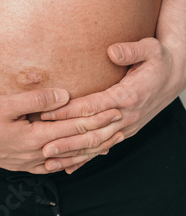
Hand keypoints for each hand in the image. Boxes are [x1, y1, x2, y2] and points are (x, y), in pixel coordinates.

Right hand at [0, 88, 122, 173]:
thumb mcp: (4, 103)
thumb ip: (36, 101)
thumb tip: (65, 96)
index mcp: (32, 138)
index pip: (72, 128)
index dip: (96, 120)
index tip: (115, 112)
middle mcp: (33, 155)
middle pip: (74, 146)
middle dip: (99, 137)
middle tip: (121, 128)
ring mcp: (25, 162)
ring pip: (65, 160)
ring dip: (87, 152)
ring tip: (106, 145)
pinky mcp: (18, 163)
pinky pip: (50, 166)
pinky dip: (68, 162)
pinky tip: (74, 160)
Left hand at [40, 37, 180, 173]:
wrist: (176, 75)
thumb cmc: (160, 60)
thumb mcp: (151, 48)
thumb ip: (131, 50)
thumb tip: (112, 52)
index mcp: (128, 95)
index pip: (92, 106)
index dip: (68, 111)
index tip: (47, 114)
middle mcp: (126, 115)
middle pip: (91, 132)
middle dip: (66, 141)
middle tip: (42, 148)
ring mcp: (127, 126)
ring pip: (96, 145)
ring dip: (72, 155)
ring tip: (49, 162)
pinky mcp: (126, 130)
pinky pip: (103, 147)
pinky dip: (86, 158)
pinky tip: (69, 167)